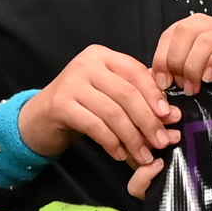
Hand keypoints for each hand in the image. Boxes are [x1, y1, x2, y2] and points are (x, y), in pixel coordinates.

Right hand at [24, 43, 178, 170]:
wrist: (40, 117)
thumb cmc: (81, 104)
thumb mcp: (108, 93)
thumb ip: (137, 97)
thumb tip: (171, 115)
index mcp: (103, 56)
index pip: (136, 71)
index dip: (154, 94)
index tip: (169, 116)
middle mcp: (86, 64)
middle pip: (126, 93)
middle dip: (147, 120)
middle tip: (160, 142)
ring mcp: (71, 83)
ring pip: (112, 112)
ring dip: (132, 137)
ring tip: (143, 154)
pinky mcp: (60, 105)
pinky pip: (94, 126)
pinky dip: (111, 142)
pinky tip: (119, 153)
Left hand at [151, 15, 211, 91]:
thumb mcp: (189, 70)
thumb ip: (171, 70)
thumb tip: (152, 78)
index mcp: (191, 26)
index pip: (169, 34)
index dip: (162, 58)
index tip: (162, 82)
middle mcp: (209, 23)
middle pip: (185, 31)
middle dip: (178, 61)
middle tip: (181, 85)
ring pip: (204, 40)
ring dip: (194, 67)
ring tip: (194, 87)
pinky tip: (209, 79)